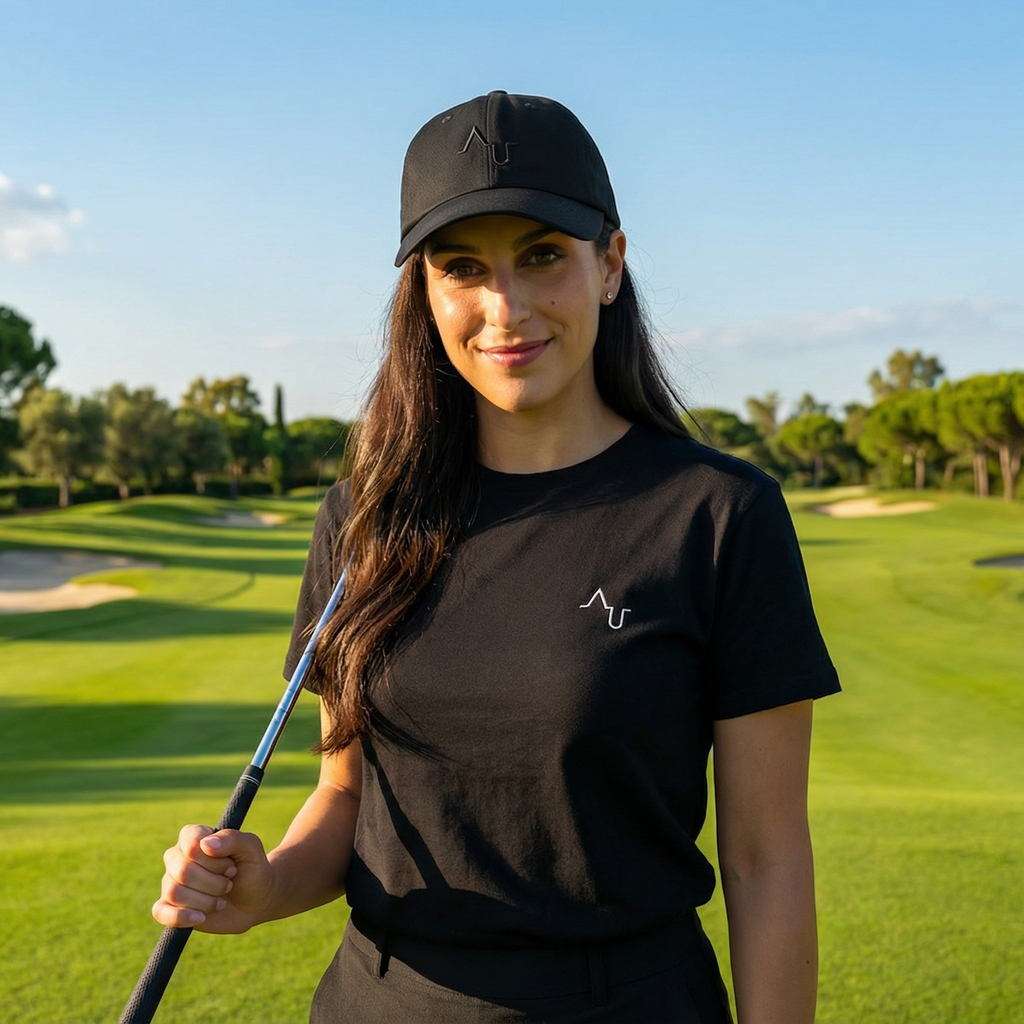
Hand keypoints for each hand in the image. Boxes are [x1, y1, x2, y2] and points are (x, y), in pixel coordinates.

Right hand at [152, 824, 273, 933]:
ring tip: (221, 898)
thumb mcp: (251, 848)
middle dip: (214, 882)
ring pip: (174, 892)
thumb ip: (232, 839)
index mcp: (194, 836)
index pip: (190, 844)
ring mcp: (171, 882)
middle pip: (183, 871)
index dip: (214, 860)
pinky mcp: (169, 907)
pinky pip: (160, 911)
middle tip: (229, 882)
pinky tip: (202, 917)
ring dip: (206, 900)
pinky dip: (182, 917)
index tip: (232, 865)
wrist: (255, 900)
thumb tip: (205, 844)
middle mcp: (177, 857)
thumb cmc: (252, 869)